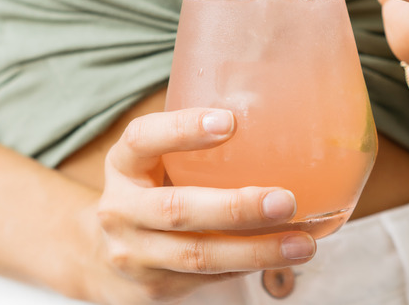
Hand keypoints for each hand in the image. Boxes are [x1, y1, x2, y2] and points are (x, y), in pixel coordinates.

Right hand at [90, 108, 315, 303]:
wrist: (106, 254)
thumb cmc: (151, 190)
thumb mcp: (155, 160)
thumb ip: (195, 144)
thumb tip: (277, 122)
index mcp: (123, 165)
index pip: (142, 139)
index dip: (182, 129)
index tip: (229, 122)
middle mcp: (121, 210)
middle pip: (177, 210)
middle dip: (235, 208)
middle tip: (285, 201)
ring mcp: (134, 254)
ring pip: (199, 255)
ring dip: (256, 250)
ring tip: (302, 243)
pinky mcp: (156, 286)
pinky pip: (211, 276)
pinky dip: (251, 265)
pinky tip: (284, 256)